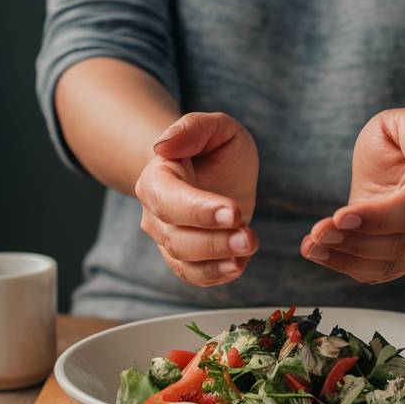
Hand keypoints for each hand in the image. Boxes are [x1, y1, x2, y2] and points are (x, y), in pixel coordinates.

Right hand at [135, 112, 259, 285]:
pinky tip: (239, 264)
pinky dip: (215, 275)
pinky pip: (193, 275)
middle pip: (176, 237)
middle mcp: (155, 213)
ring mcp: (167, 239)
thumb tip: (162, 145)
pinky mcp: (184, 258)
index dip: (199, 210)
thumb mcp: (216, 128)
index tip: (233, 212)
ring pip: (185, 260)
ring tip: (250, 246)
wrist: (212, 172)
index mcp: (157, 178)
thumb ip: (193, 128)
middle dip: (215, 241)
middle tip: (250, 237)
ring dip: (218, 260)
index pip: (169, 200)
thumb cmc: (213, 149)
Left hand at [301, 109, 404, 282]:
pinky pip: (374, 272)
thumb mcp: (399, 121)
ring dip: (344, 257)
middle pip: (399, 243)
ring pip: (386, 263)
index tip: (340, 215)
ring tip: (311, 244)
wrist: (394, 165)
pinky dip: (343, 265)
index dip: (378, 218)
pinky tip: (317, 252)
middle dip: (354, 241)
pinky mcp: (399, 258)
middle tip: (317, 231)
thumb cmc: (396, 141)